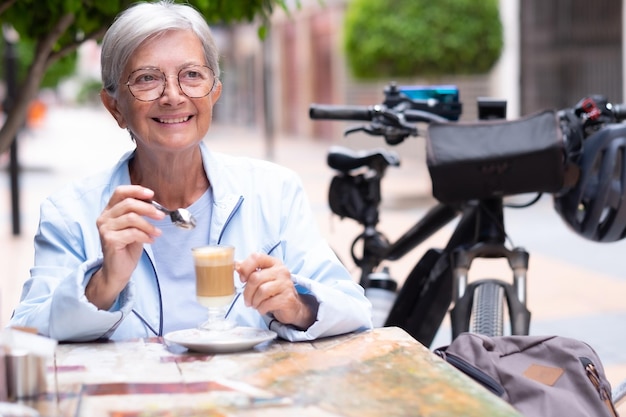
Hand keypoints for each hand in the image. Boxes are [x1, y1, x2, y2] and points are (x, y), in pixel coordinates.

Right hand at [86, 185, 164, 309]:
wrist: (118, 270)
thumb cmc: (127, 247)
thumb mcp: (134, 226)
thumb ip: (138, 213)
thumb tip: (153, 202)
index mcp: (109, 211)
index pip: (120, 192)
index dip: (136, 190)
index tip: (151, 194)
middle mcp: (104, 218)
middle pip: (128, 204)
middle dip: (148, 208)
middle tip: (161, 216)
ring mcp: (105, 229)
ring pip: (132, 218)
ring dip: (149, 225)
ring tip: (157, 232)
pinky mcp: (109, 240)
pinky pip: (132, 233)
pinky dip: (145, 236)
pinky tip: (150, 240)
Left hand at [236, 253, 317, 329]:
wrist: (291, 305)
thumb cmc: (273, 290)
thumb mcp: (262, 278)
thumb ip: (249, 271)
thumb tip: (235, 265)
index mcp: (273, 263)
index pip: (256, 257)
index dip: (245, 268)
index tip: (242, 279)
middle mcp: (281, 271)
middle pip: (255, 278)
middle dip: (247, 292)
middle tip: (247, 300)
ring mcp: (286, 284)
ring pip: (261, 291)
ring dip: (254, 301)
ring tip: (256, 304)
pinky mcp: (288, 298)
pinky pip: (268, 303)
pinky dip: (261, 308)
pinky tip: (263, 308)